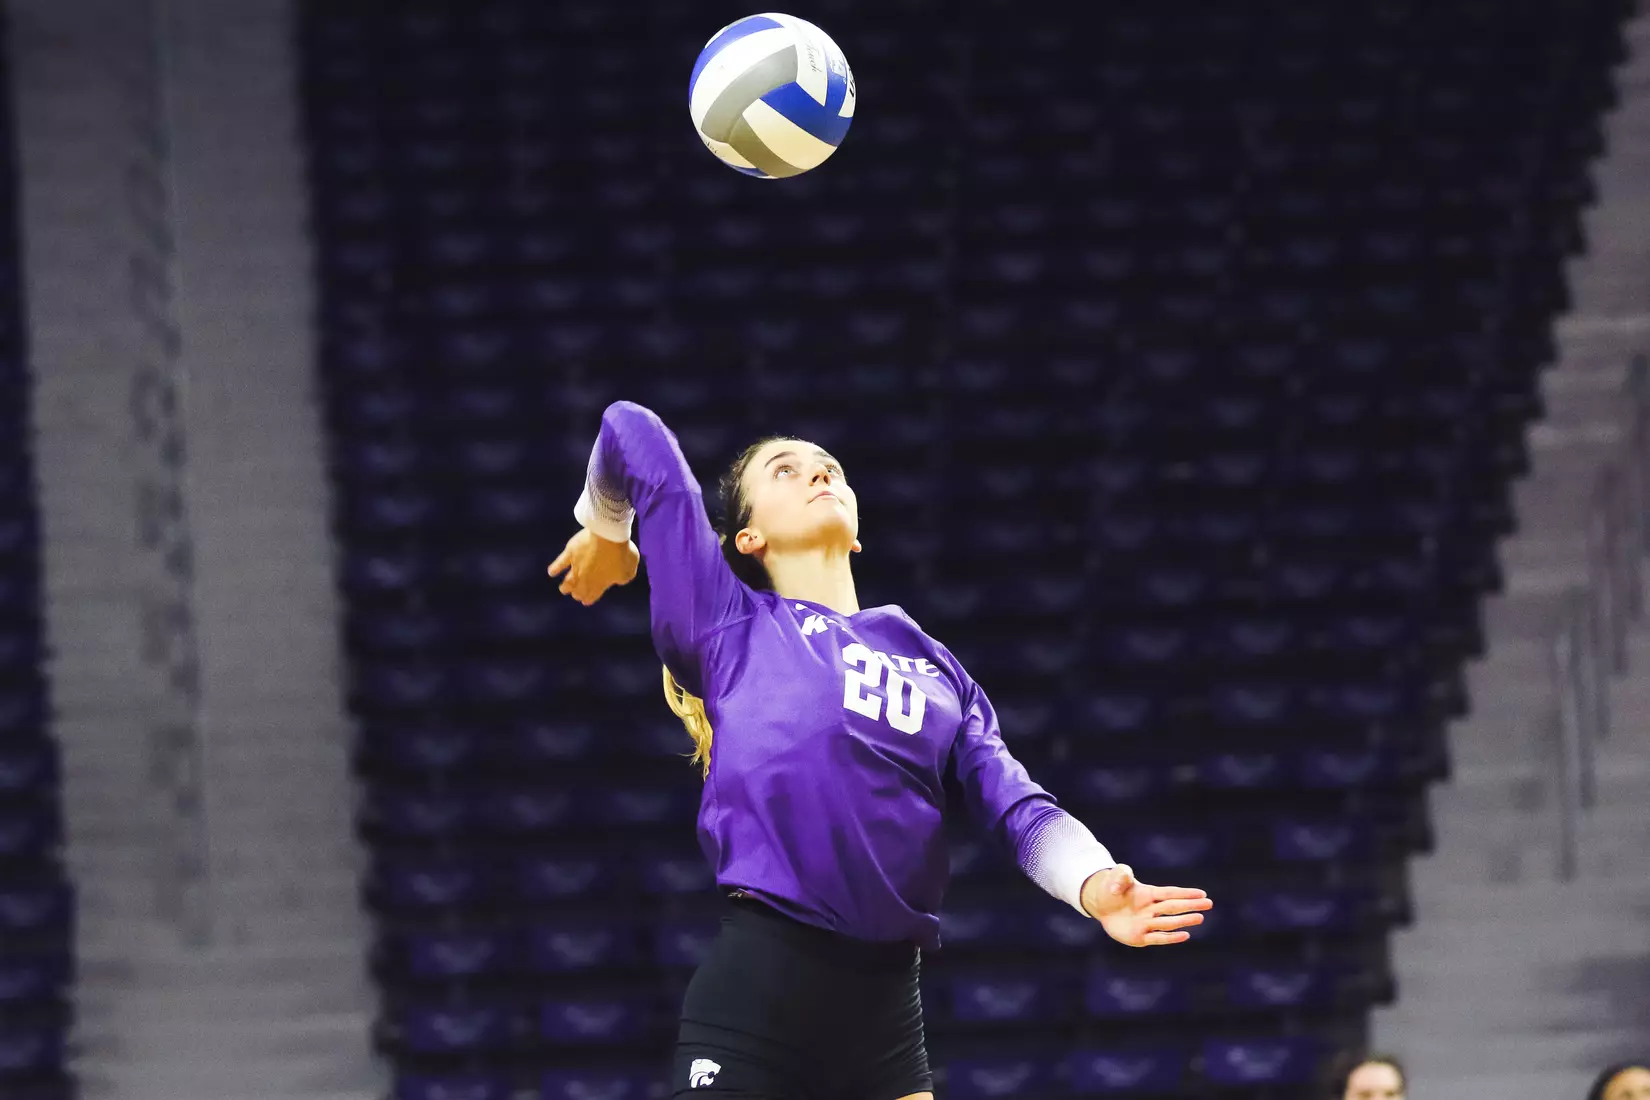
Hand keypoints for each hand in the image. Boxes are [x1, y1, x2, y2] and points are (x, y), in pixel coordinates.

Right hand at [547, 529, 639, 604]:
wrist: (609, 535)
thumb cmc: (622, 553)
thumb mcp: (628, 570)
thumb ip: (622, 579)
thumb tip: (617, 580)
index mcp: (600, 583)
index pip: (592, 595)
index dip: (589, 599)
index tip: (586, 602)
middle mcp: (586, 578)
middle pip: (579, 590)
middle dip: (577, 594)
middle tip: (576, 595)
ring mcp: (576, 566)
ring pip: (567, 581)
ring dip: (566, 587)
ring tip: (563, 589)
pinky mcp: (570, 553)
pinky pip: (560, 563)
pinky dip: (555, 568)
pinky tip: (551, 572)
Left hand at [1080, 864, 1211, 946]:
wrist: (1102, 904)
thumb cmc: (1112, 886)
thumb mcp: (1116, 875)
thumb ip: (1121, 876)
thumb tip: (1117, 888)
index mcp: (1148, 893)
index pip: (1169, 892)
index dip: (1185, 893)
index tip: (1201, 893)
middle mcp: (1150, 908)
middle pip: (1173, 906)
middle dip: (1190, 905)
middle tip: (1209, 904)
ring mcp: (1146, 923)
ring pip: (1168, 922)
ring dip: (1184, 920)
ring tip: (1200, 918)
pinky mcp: (1139, 937)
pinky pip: (1157, 937)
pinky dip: (1171, 937)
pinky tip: (1185, 935)